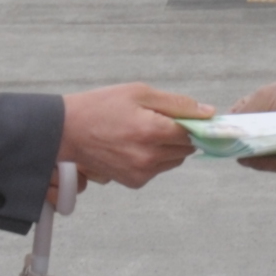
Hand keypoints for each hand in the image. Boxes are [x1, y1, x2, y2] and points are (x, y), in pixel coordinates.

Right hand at [59, 82, 208, 188]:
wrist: (66, 131)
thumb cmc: (100, 107)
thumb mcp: (139, 93)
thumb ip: (177, 103)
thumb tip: (208, 112)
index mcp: (153, 131)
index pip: (193, 132)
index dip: (192, 122)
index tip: (186, 117)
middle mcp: (150, 157)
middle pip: (186, 148)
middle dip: (178, 134)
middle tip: (156, 121)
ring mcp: (142, 172)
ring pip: (174, 160)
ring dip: (167, 147)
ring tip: (142, 133)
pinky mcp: (134, 181)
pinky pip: (158, 169)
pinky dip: (154, 159)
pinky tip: (134, 146)